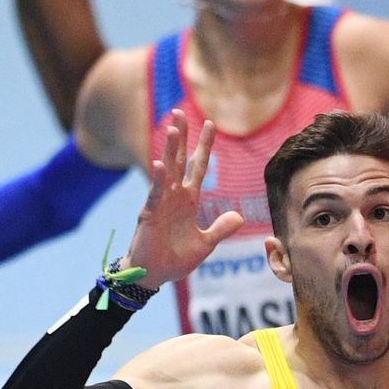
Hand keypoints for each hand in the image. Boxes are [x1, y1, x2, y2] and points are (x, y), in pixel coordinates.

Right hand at [122, 110, 244, 286]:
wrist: (153, 276)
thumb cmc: (175, 260)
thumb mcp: (205, 244)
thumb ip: (220, 229)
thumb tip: (239, 216)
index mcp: (188, 201)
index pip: (198, 167)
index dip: (204, 147)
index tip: (210, 124)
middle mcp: (173, 197)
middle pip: (179, 160)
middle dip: (181, 137)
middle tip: (179, 112)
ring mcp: (160, 204)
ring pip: (167, 171)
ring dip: (169, 149)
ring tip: (172, 127)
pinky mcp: (150, 215)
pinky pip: (155, 194)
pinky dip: (157, 180)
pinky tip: (159, 164)